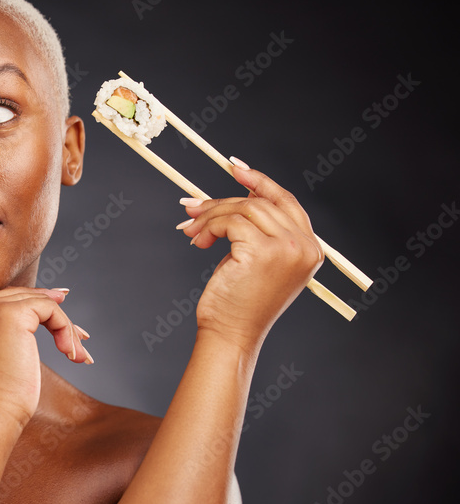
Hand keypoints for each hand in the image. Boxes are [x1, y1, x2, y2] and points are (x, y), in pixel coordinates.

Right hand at [0, 287, 90, 427]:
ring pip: (39, 302)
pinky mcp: (10, 314)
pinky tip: (71, 353)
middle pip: (22, 297)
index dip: (37, 307)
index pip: (5, 300)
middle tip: (79, 335)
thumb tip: (50, 301)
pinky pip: (49, 308)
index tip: (61, 322)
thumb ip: (9, 328)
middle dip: (54, 315)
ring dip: (64, 328)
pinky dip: (65, 328)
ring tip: (76, 353)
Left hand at [177, 158, 322, 350]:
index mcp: (311, 249)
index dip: (261, 182)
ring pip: (243, 209)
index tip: (236, 169)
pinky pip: (231, 222)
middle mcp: (306, 247)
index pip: (286, 202)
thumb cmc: (239, 302)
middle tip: (192, 208)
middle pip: (260, 203)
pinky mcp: (263, 252)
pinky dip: (209, 227)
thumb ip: (258, 230)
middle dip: (222, 203)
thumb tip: (234, 195)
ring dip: (211, 216)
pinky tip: (199, 242)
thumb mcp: (257, 261)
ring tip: (192, 232)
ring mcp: (288, 249)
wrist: (231, 334)